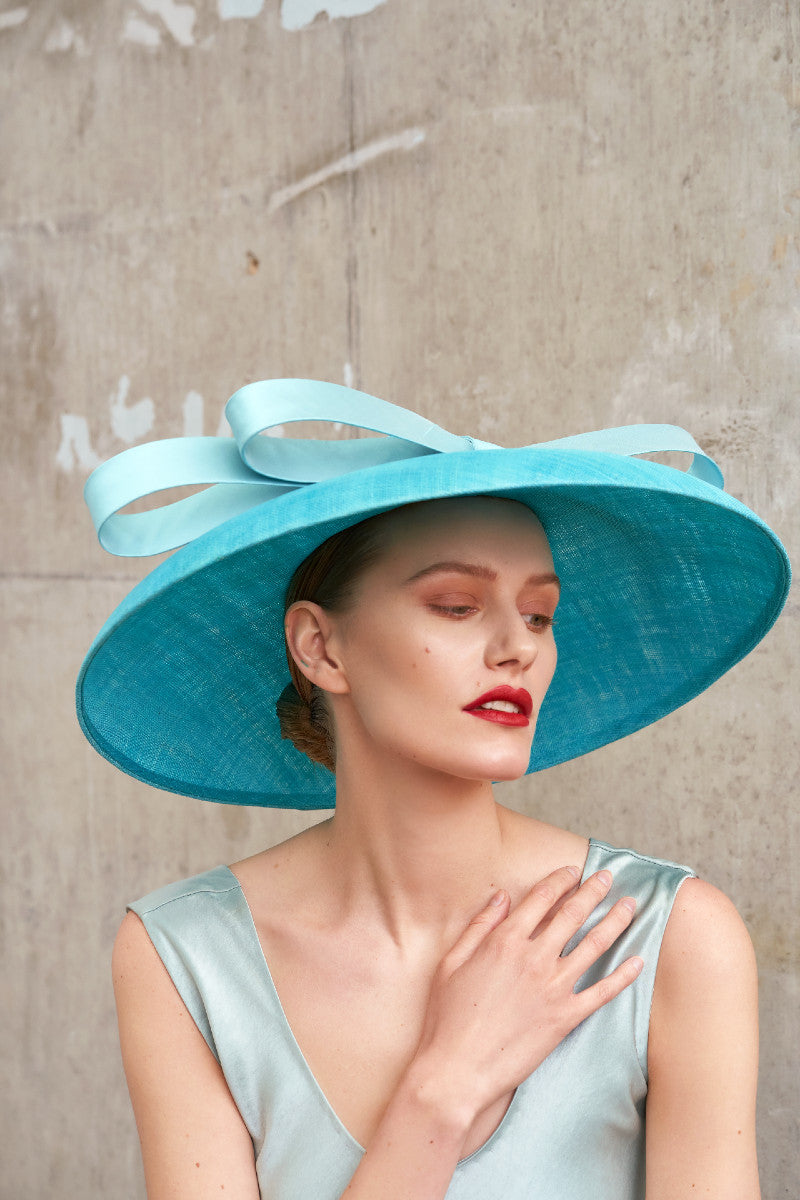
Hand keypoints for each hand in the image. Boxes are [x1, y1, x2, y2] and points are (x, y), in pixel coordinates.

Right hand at [412, 866, 642, 1121]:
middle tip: (609, 877)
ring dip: (615, 921)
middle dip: (594, 891)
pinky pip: (602, 992)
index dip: (560, 880)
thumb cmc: (447, 1017)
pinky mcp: (566, 1018)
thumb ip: (479, 926)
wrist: (458, 1069)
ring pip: (594, 946)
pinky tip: (638, 961)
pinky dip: (623, 976)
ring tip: (630, 905)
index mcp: (505, 941)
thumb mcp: (452, 962)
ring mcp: (553, 988)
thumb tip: (501, 896)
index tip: (573, 870)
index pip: (541, 898)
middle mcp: (534, 958)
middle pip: (573, 915)